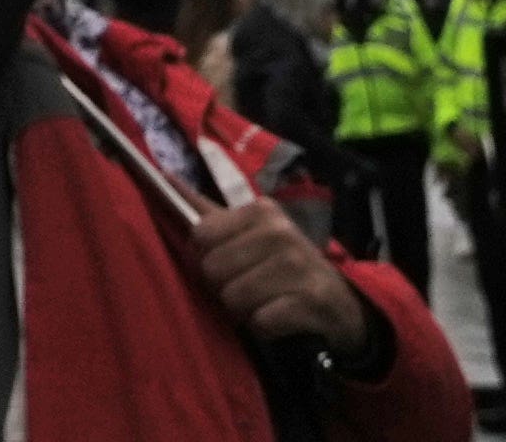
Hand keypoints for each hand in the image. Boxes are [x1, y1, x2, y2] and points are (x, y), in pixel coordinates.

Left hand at [178, 200, 372, 359]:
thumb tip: (164, 177)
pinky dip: (264, 327)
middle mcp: (280, 233)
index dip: (208, 257)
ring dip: (245, 310)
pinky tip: (280, 317)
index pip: (200, 235)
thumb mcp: (252, 233)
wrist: (341, 304)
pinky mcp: (310, 300)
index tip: (229, 262)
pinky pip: (260, 321)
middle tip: (251, 287)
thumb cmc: (285, 265)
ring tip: (266, 302)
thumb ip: (208, 212)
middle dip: (226, 287)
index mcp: (261, 211)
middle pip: (213, 270)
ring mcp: (297, 266)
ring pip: (233, 298)